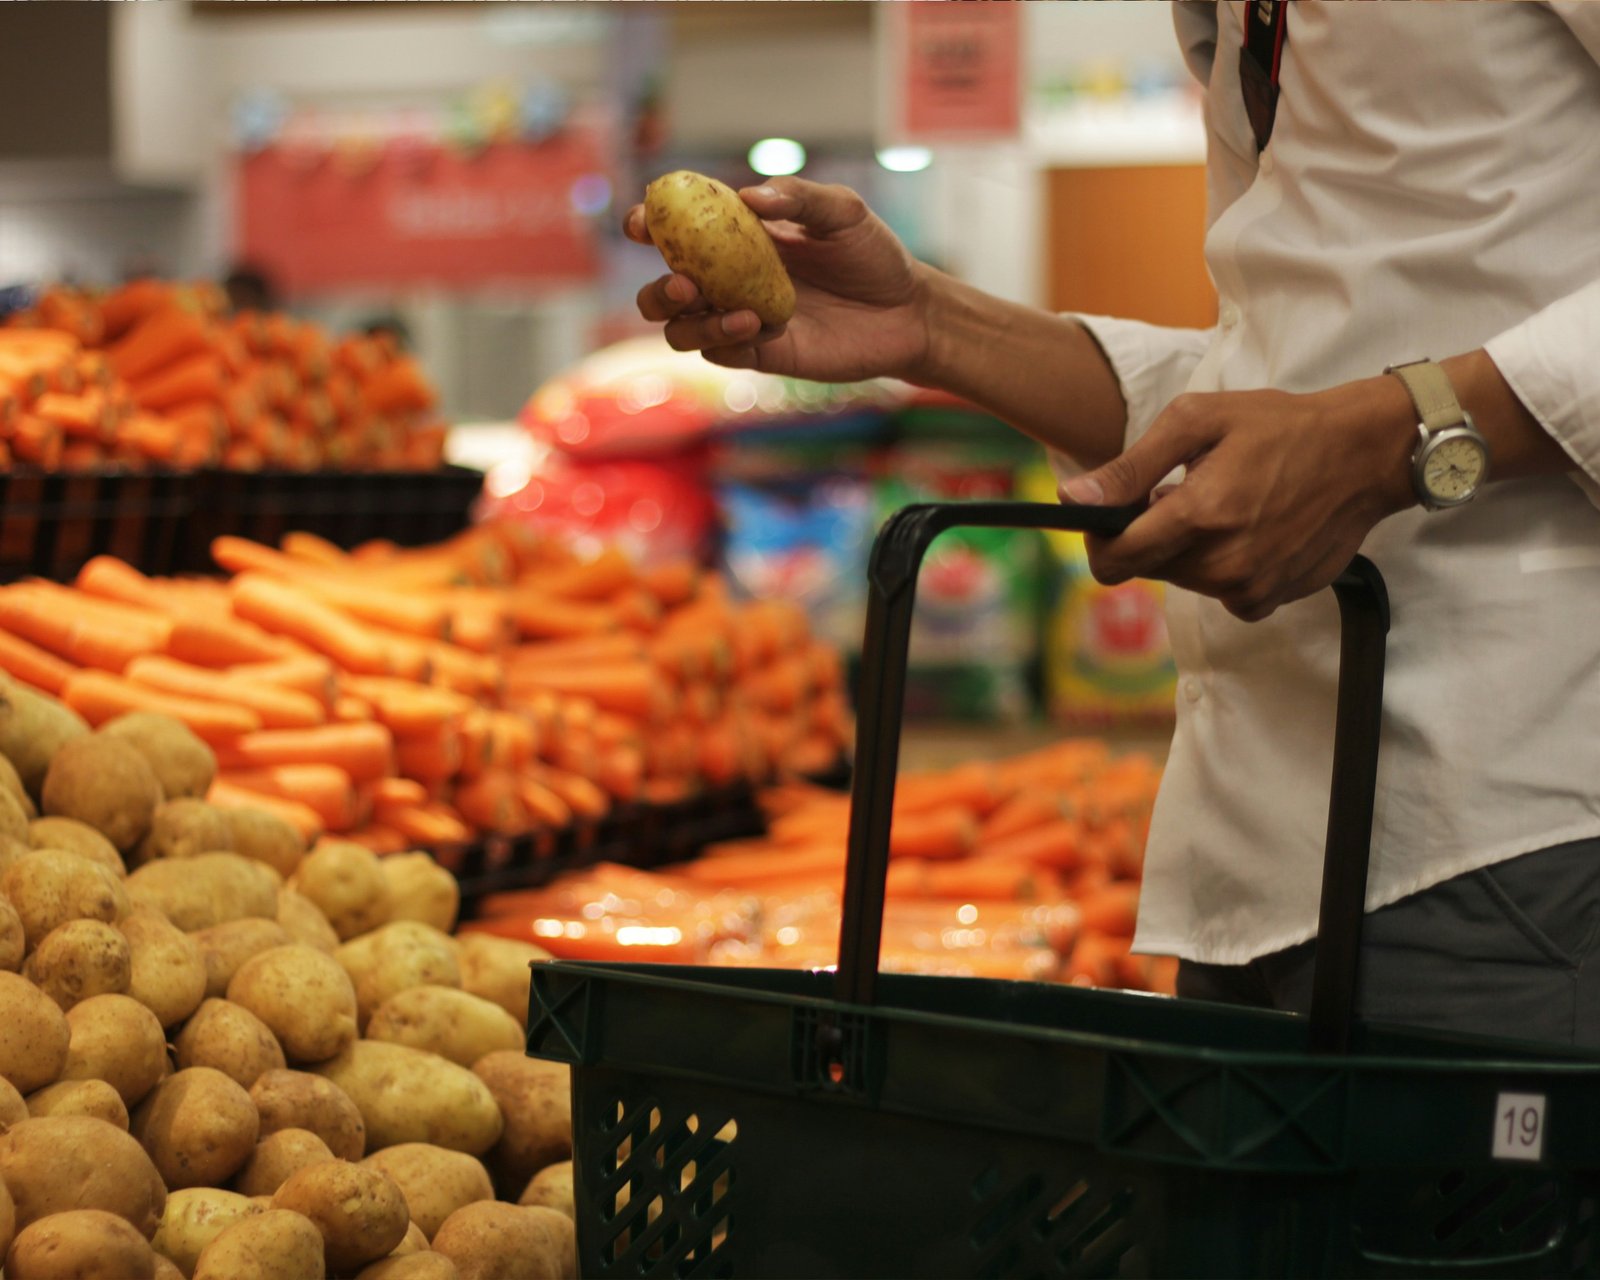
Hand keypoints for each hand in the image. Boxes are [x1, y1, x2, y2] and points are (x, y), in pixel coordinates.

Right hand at [625, 177, 934, 383]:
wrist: (909, 311)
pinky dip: (727, 340)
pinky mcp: (762, 355)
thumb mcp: (842, 212)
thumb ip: (798, 197)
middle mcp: (728, 282)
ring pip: (682, 331)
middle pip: (662, 292)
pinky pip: (722, 354)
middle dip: (659, 289)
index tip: (641, 223)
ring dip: (692, 323)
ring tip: (734, 311)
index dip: (648, 226)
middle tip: (685, 282)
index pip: (675, 233)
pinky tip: (757, 324)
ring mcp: (741, 322)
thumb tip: (749, 196)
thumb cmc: (873, 254)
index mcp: (735, 239)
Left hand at [1059, 378, 1416, 620]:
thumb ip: (1130, 467)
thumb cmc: (1280, 426)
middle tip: (1188, 491)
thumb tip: (1073, 497)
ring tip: (1227, 502)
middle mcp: (1222, 563)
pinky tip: (1251, 528)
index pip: (1114, 560)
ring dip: (1188, 547)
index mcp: (1198, 515)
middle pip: (1146, 567)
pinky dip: (1222, 565)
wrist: (1365, 453)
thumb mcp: (1198, 421)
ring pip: (1182, 579)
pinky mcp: (1270, 599)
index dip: (1100, 539)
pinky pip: (1220, 592)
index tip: (1111, 514)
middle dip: (1151, 534)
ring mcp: (1249, 587)